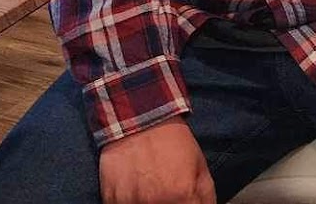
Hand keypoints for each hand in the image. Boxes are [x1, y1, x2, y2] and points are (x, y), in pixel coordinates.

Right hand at [98, 120, 213, 203]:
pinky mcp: (110, 198)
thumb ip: (206, 198)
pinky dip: (130, 202)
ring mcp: (129, 201)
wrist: (140, 120)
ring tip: (151, 190)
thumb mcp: (200, 166)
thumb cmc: (173, 142)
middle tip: (168, 193)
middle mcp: (154, 202)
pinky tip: (136, 190)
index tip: (184, 202)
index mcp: (180, 195)